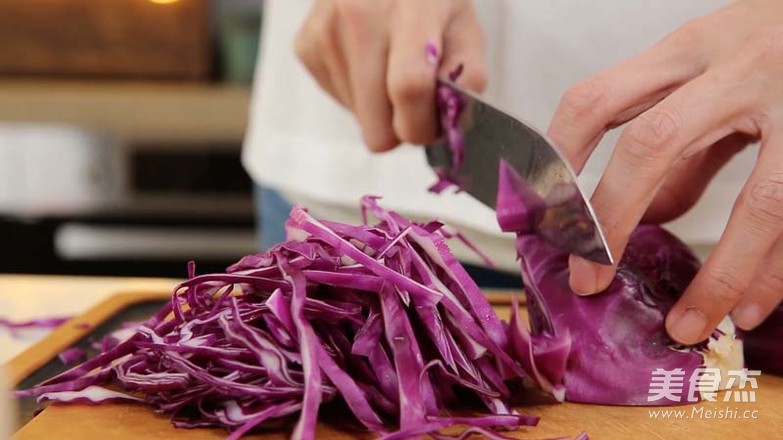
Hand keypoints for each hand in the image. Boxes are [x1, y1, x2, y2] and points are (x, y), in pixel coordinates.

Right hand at [294, 0, 486, 150]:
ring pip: (358, 118)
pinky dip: (359, 93)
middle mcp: (359, 16)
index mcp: (409, 9)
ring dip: (379, 107)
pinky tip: (368, 59)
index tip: (431, 128)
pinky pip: (340, 100)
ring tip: (389, 66)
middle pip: (375, 123)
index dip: (422, 125)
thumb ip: (467, 79)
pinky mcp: (306, 45)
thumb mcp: (465, 29)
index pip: (409, 88)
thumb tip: (449, 127)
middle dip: (400, 127)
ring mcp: (325, 31)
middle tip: (415, 101)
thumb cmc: (430, 2)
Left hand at [547, 0, 782, 343]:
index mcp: (688, 50)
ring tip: (687, 325)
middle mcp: (737, 68)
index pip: (596, 101)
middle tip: (588, 281)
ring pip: (756, 203)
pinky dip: (772, 271)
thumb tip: (641, 217)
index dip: (558, 159)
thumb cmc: (778, 49)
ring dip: (717, 275)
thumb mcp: (716, 76)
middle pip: (652, 146)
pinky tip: (748, 306)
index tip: (539, 216)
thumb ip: (680, 143)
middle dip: (613, 220)